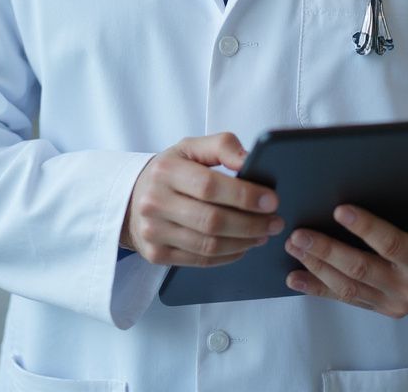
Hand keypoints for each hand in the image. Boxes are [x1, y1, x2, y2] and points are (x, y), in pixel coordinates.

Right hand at [121, 133, 283, 266]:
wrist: (131, 198)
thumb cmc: (170, 170)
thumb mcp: (191, 148)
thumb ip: (222, 146)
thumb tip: (250, 160)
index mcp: (165, 170)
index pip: (209, 186)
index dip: (244, 195)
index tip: (272, 200)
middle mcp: (155, 202)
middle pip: (212, 221)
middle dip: (251, 224)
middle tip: (275, 222)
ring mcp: (153, 231)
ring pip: (208, 245)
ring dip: (244, 242)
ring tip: (264, 234)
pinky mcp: (156, 254)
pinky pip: (200, 261)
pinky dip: (228, 256)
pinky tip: (243, 246)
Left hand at [283, 190, 407, 318]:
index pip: (392, 244)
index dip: (365, 227)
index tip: (339, 209)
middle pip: (361, 269)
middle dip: (326, 250)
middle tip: (299, 231)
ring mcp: (396, 303)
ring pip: (348, 286)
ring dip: (316, 266)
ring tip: (292, 245)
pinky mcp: (383, 307)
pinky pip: (347, 298)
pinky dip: (318, 289)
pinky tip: (295, 278)